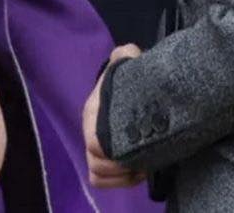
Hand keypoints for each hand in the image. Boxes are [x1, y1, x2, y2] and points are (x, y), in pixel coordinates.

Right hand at [83, 44, 144, 189]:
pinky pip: (98, 179)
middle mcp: (90, 131)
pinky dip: (115, 182)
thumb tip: (127, 52)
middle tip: (144, 162)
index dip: (114, 154)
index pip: (94, 144)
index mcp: (93, 113)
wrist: (136, 91)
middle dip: (120, 167)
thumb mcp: (130, 67)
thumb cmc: (131, 83)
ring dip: (120, 175)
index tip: (139, 151)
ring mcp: (95, 147)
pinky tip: (136, 173)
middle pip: (96, 163)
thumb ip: (126, 57)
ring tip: (142, 168)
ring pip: (97, 172)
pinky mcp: (103, 160)